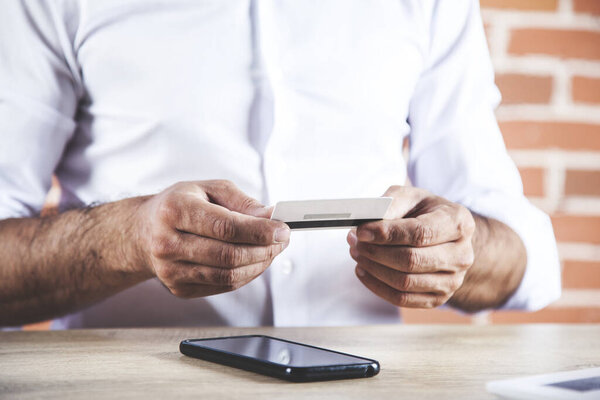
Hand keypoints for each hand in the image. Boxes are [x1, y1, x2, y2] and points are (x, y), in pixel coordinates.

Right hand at [135, 180, 289, 297]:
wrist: (143, 232)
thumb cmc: (181, 205)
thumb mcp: (209, 189)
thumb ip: (241, 202)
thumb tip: (270, 217)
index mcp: (175, 210)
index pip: (225, 227)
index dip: (259, 231)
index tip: (283, 229)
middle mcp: (167, 243)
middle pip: (229, 255)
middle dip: (264, 249)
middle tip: (282, 240)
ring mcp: (170, 270)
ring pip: (228, 275)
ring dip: (259, 264)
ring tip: (271, 250)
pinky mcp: (178, 289)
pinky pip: (223, 286)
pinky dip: (246, 274)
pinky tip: (254, 261)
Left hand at [347, 186, 475, 307]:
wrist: (445, 236)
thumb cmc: (424, 212)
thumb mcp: (410, 197)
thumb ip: (390, 204)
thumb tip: (368, 224)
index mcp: (458, 222)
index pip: (420, 233)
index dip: (387, 234)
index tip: (361, 231)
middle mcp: (462, 254)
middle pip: (411, 260)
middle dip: (376, 252)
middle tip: (354, 242)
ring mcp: (453, 280)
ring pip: (405, 282)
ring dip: (373, 269)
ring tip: (357, 253)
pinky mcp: (439, 298)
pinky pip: (403, 299)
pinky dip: (376, 286)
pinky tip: (363, 271)